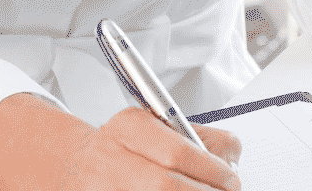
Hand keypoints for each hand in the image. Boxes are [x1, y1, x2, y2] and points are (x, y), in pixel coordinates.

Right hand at [60, 107, 242, 190]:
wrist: (81, 166)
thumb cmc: (126, 147)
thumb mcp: (155, 127)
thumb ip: (196, 138)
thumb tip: (230, 160)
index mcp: (129, 128)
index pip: (177, 152)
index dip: (211, 170)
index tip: (231, 179)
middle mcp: (112, 159)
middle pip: (166, 185)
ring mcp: (106, 188)